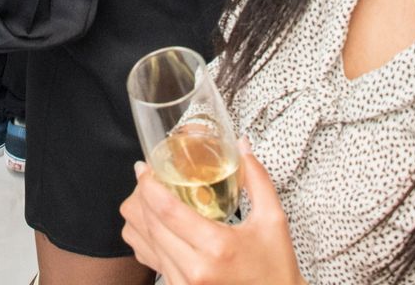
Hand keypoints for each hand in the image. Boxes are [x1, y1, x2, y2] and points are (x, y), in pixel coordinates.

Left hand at [119, 139, 306, 284]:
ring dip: (140, 216)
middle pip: (149, 224)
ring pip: (143, 243)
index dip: (149, 186)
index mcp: (218, 247)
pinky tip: (155, 224)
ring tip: (149, 198)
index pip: (167, 211)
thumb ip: (257, 179)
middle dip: (141, 196)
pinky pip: (149, 259)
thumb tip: (242, 145)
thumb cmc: (275, 267)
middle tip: (147, 178)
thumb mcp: (273, 221)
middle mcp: (195, 269)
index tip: (145, 168)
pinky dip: (145, 238)